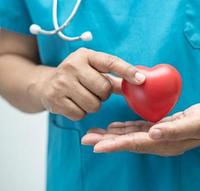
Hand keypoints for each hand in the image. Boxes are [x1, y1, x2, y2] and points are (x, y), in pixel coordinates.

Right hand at [30, 48, 144, 119]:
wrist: (44, 84)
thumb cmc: (76, 77)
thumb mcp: (92, 70)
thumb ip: (114, 77)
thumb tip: (139, 82)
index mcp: (85, 55)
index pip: (110, 62)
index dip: (127, 71)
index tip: (141, 80)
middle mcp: (72, 65)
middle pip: (104, 89)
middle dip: (104, 94)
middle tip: (94, 90)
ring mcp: (62, 82)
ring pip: (94, 104)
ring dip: (93, 105)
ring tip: (83, 96)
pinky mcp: (54, 99)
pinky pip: (80, 114)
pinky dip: (81, 112)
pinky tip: (73, 103)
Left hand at [81, 103, 199, 155]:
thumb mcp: (195, 123)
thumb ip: (174, 130)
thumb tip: (152, 134)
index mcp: (165, 143)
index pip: (136, 144)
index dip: (116, 145)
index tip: (97, 147)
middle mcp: (158, 143)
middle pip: (127, 142)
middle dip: (106, 141)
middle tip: (85, 139)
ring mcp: (157, 137)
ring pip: (129, 137)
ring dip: (111, 136)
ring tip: (93, 134)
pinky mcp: (158, 130)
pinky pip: (137, 130)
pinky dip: (123, 129)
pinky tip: (112, 128)